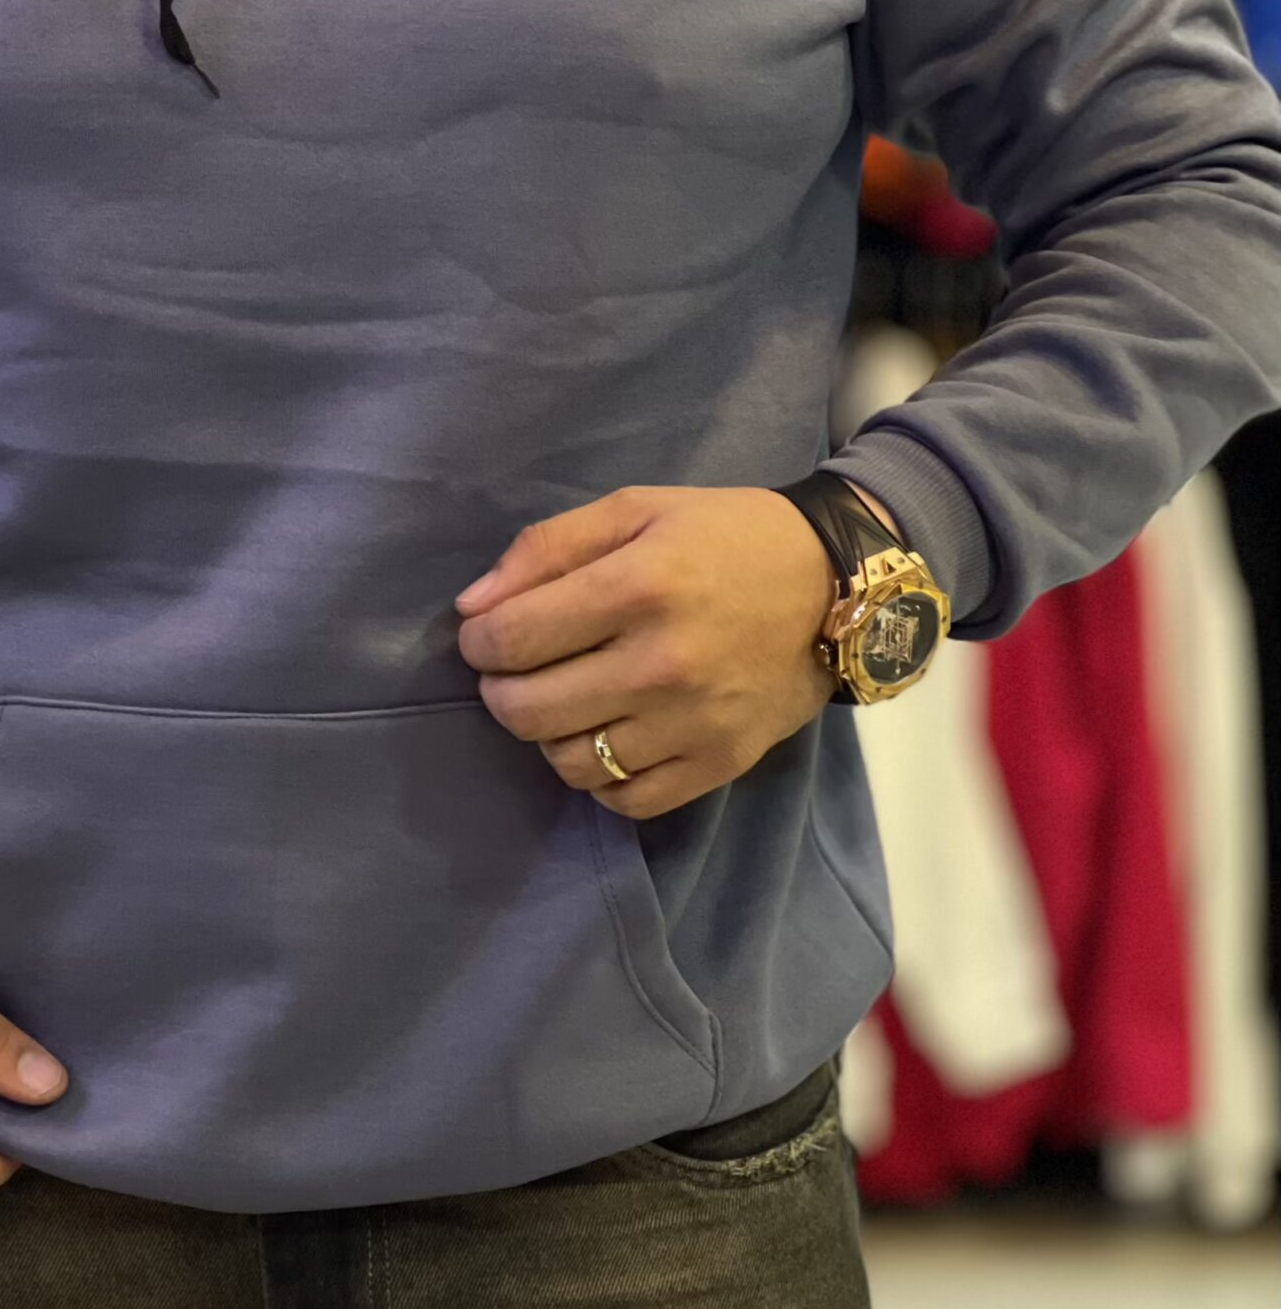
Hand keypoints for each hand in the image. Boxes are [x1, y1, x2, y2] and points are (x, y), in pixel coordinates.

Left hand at [454, 483, 890, 819]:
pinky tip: (608, 736)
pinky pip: (626, 800)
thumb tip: (471, 608)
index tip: (487, 633)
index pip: (510, 639)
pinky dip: (601, 777)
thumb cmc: (725, 536)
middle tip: (518, 670)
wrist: (837, 585)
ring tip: (569, 700)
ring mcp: (693, 722)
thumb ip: (545, 548)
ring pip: (570, 763)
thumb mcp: (636, 509)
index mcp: (638, 586)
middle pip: (527, 711)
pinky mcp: (720, 763)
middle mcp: (663, 663)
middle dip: (501, 690)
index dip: (479, 640)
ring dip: (550, 735)